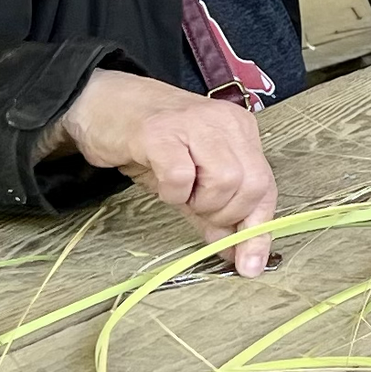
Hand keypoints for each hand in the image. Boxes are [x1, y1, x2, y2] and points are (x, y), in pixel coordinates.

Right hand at [50, 69, 279, 272]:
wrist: (104, 104)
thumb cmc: (153, 143)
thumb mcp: (193, 180)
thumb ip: (216, 215)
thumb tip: (238, 257)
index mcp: (241, 132)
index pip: (266, 187)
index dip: (259, 231)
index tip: (249, 266)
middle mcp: (226, 122)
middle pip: (252, 186)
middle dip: (225, 215)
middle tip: (195, 208)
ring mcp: (196, 123)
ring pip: (226, 181)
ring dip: (199, 202)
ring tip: (179, 191)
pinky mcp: (161, 132)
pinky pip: (181, 177)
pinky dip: (172, 193)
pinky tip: (161, 182)